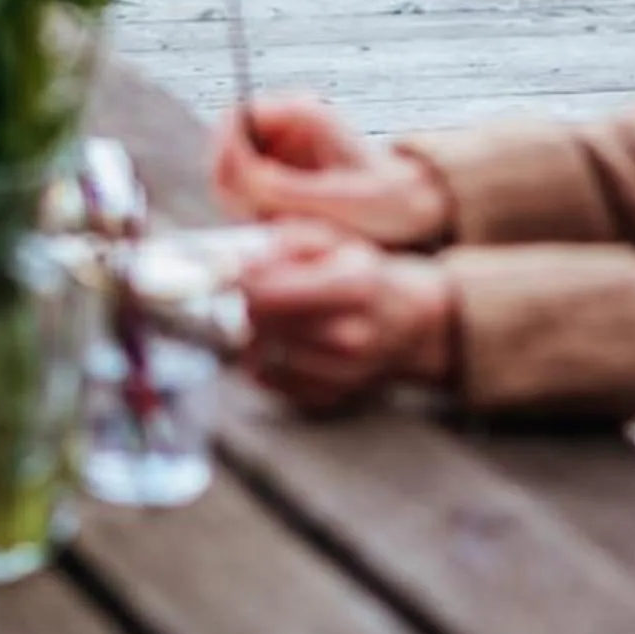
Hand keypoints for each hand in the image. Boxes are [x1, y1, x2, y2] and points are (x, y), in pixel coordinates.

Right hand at [214, 93, 453, 249]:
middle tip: (260, 219)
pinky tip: (283, 232)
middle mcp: (282, 128)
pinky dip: (253, 219)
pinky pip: (243, 198)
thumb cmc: (392, 202)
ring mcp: (275, 154)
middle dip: (234, 188)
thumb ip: (286, 188)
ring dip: (242, 207)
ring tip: (280, 227)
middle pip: (225, 151)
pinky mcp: (274, 180)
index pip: (234, 118)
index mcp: (300, 113)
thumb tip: (240, 178)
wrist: (414, 215)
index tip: (238, 192)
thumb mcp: (344, 199)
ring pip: (230, 179)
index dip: (226, 155)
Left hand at [239, 222, 458, 411]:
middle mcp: (348, 335)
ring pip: (260, 354)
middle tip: (250, 291)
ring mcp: (340, 372)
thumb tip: (238, 259)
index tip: (225, 270)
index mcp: (352, 285)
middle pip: (259, 324)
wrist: (409, 322)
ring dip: (253, 334)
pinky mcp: (328, 395)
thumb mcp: (330, 238)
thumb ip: (284, 242)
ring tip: (270, 316)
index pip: (267, 291)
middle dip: (245, 304)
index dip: (236, 280)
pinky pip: (270, 381)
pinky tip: (280, 341)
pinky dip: (264, 361)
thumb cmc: (361, 272)